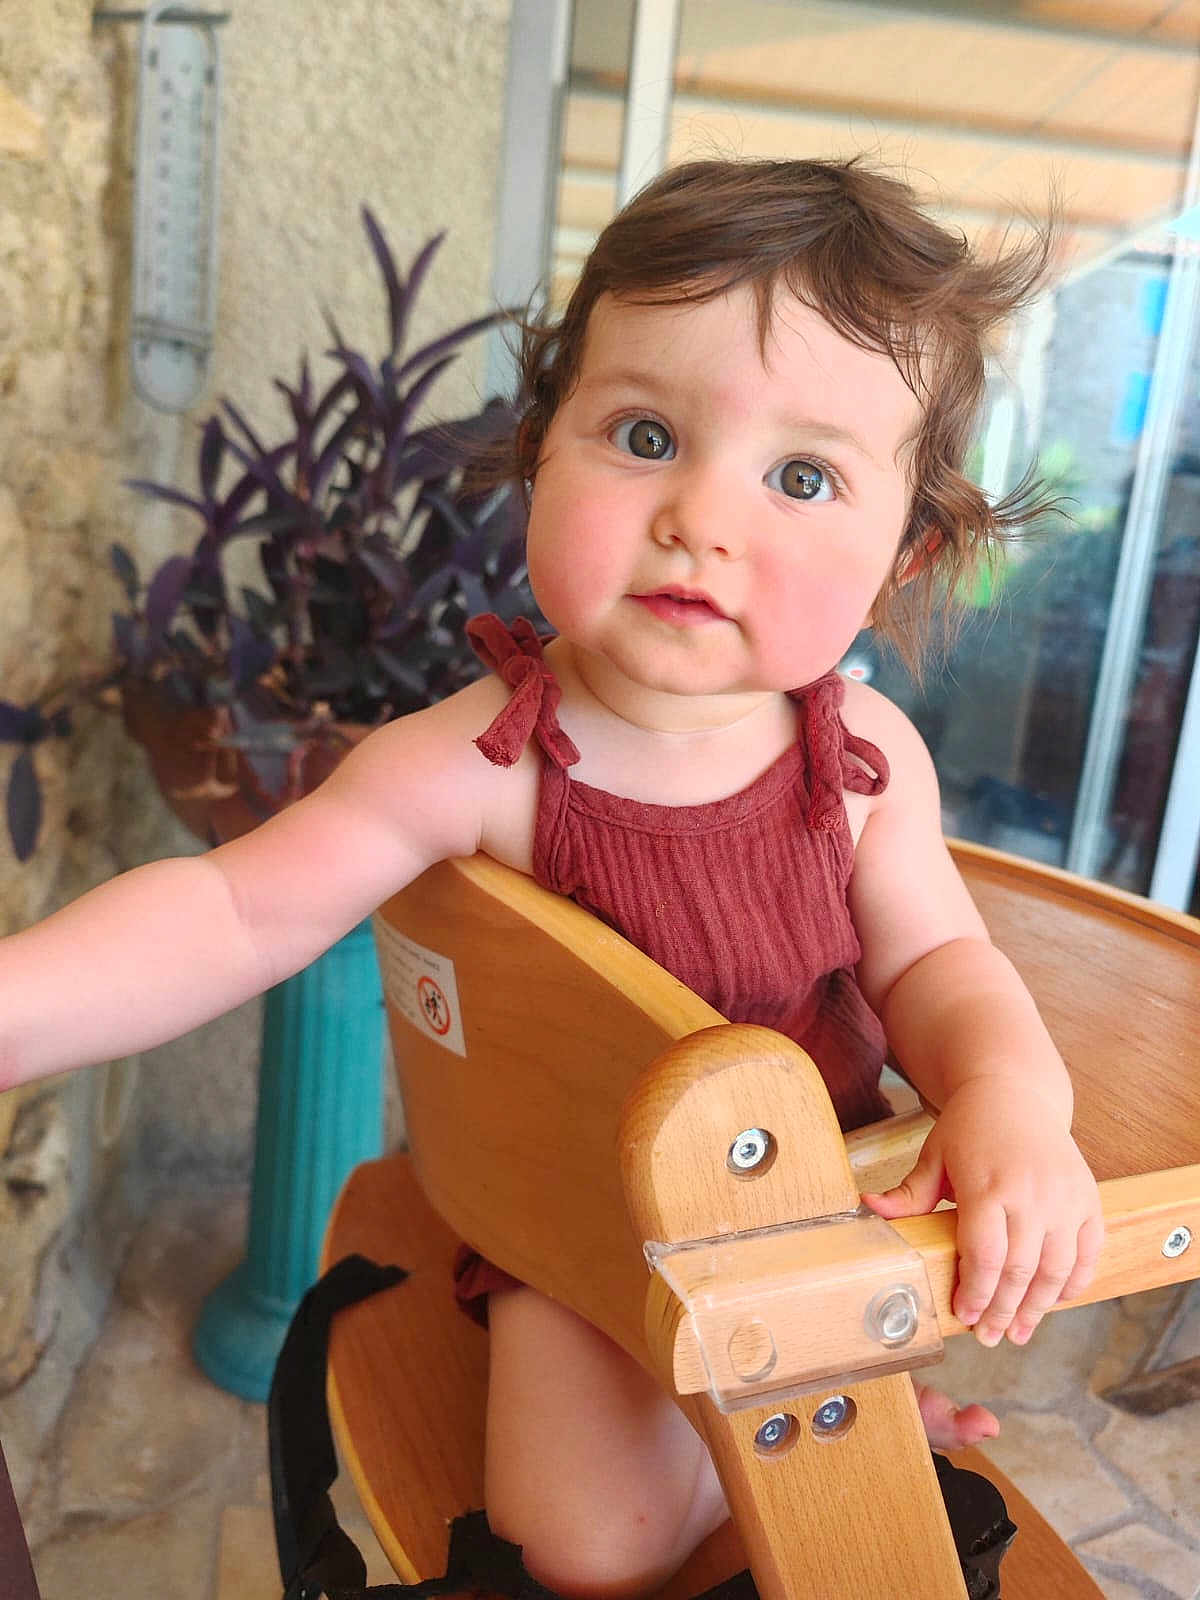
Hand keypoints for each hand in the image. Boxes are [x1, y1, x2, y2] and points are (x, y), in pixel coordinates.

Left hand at [861, 1078, 1103, 1346]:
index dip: (976, 1292)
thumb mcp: (934, 1156)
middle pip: (1020, 1270)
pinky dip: (1072, 1282)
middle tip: (988, 1337)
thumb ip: (908, 1193)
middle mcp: (1031, 1193)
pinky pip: (1087, 1253)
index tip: (963, 1315)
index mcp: (988, 1184)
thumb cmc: (969, 1128)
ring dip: (1038, 1308)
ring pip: (1056, 1269)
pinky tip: (1053, 1301)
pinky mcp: (1088, 1199)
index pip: (985, 1255)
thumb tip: (866, 1208)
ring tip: (1018, 1332)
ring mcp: (1065, 1198)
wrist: (1016, 1092)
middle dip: (1003, 1311)